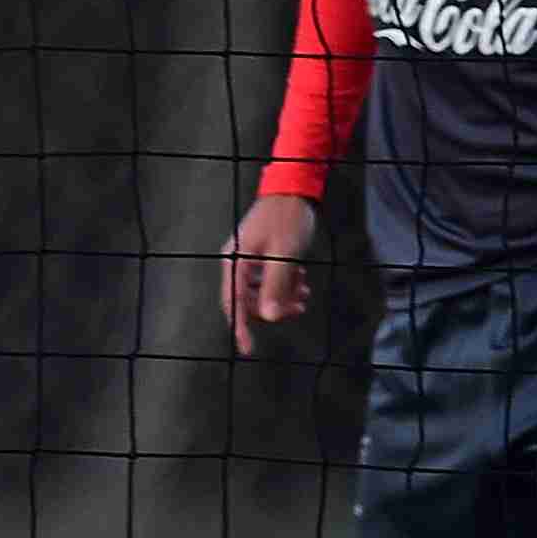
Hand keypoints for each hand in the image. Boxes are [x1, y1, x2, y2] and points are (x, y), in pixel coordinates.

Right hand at [220, 195, 317, 355]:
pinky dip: (282, 284)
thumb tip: (270, 317)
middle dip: (273, 307)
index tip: (246, 348)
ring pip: (259, 291)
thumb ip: (276, 287)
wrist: (292, 189)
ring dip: (281, 296)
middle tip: (299, 306)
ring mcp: (245, 258)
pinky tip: (299, 280)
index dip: (240, 327)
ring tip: (303, 292)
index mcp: (235, 261)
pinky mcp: (257, 255)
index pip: (233, 302)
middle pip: (247, 300)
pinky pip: (265, 280)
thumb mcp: (285, 255)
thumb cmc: (287, 218)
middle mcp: (235, 261)